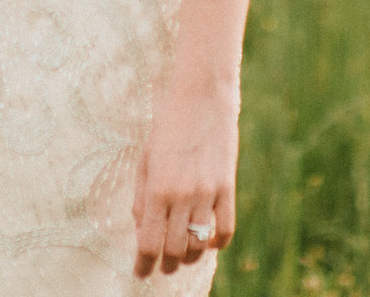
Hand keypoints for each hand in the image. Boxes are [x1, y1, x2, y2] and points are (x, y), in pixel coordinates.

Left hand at [132, 78, 238, 277]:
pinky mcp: (228, 186)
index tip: (140, 273)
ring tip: (182, 254)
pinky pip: (225, 229)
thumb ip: (142, 199)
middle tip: (161, 265)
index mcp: (157, 188)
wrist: (201, 96)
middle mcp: (183, 195)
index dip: (144, 265)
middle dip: (166, 265)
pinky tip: (207, 241)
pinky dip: (216, 243)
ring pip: (199, 244)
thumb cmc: (167, 126)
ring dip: (189, 256)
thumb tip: (142, 233)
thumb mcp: (145, 160)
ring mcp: (208, 192)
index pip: (149, 243)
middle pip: (175, 250)